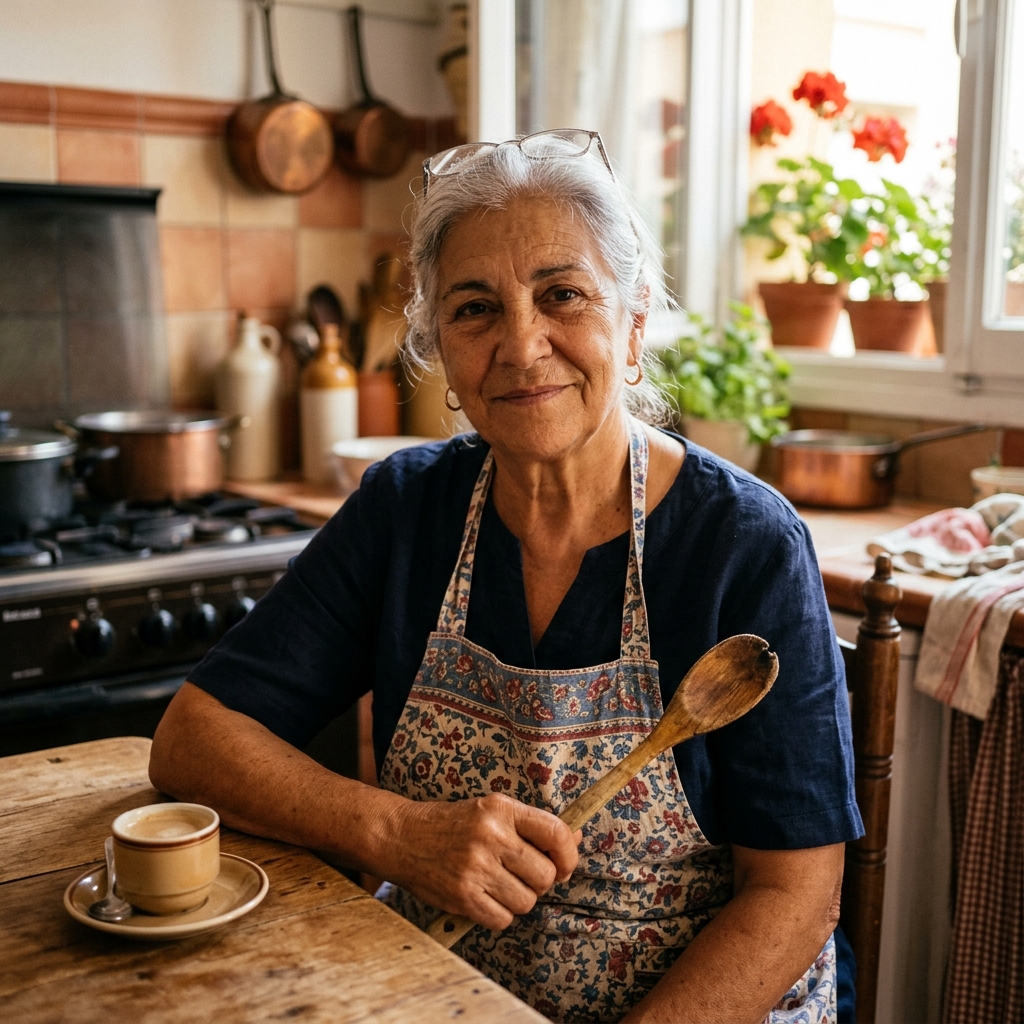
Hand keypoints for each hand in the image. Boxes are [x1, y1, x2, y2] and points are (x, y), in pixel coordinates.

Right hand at [380, 794, 580, 930]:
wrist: (403, 836)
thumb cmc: (453, 825)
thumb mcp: (492, 811)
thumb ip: (532, 826)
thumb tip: (575, 840)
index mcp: (502, 809)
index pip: (556, 833)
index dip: (569, 856)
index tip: (564, 866)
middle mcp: (491, 836)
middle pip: (545, 875)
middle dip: (539, 882)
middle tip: (521, 876)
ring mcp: (476, 867)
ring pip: (527, 901)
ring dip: (518, 899)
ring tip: (498, 885)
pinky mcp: (462, 896)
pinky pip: (503, 919)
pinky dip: (499, 915)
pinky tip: (484, 898)